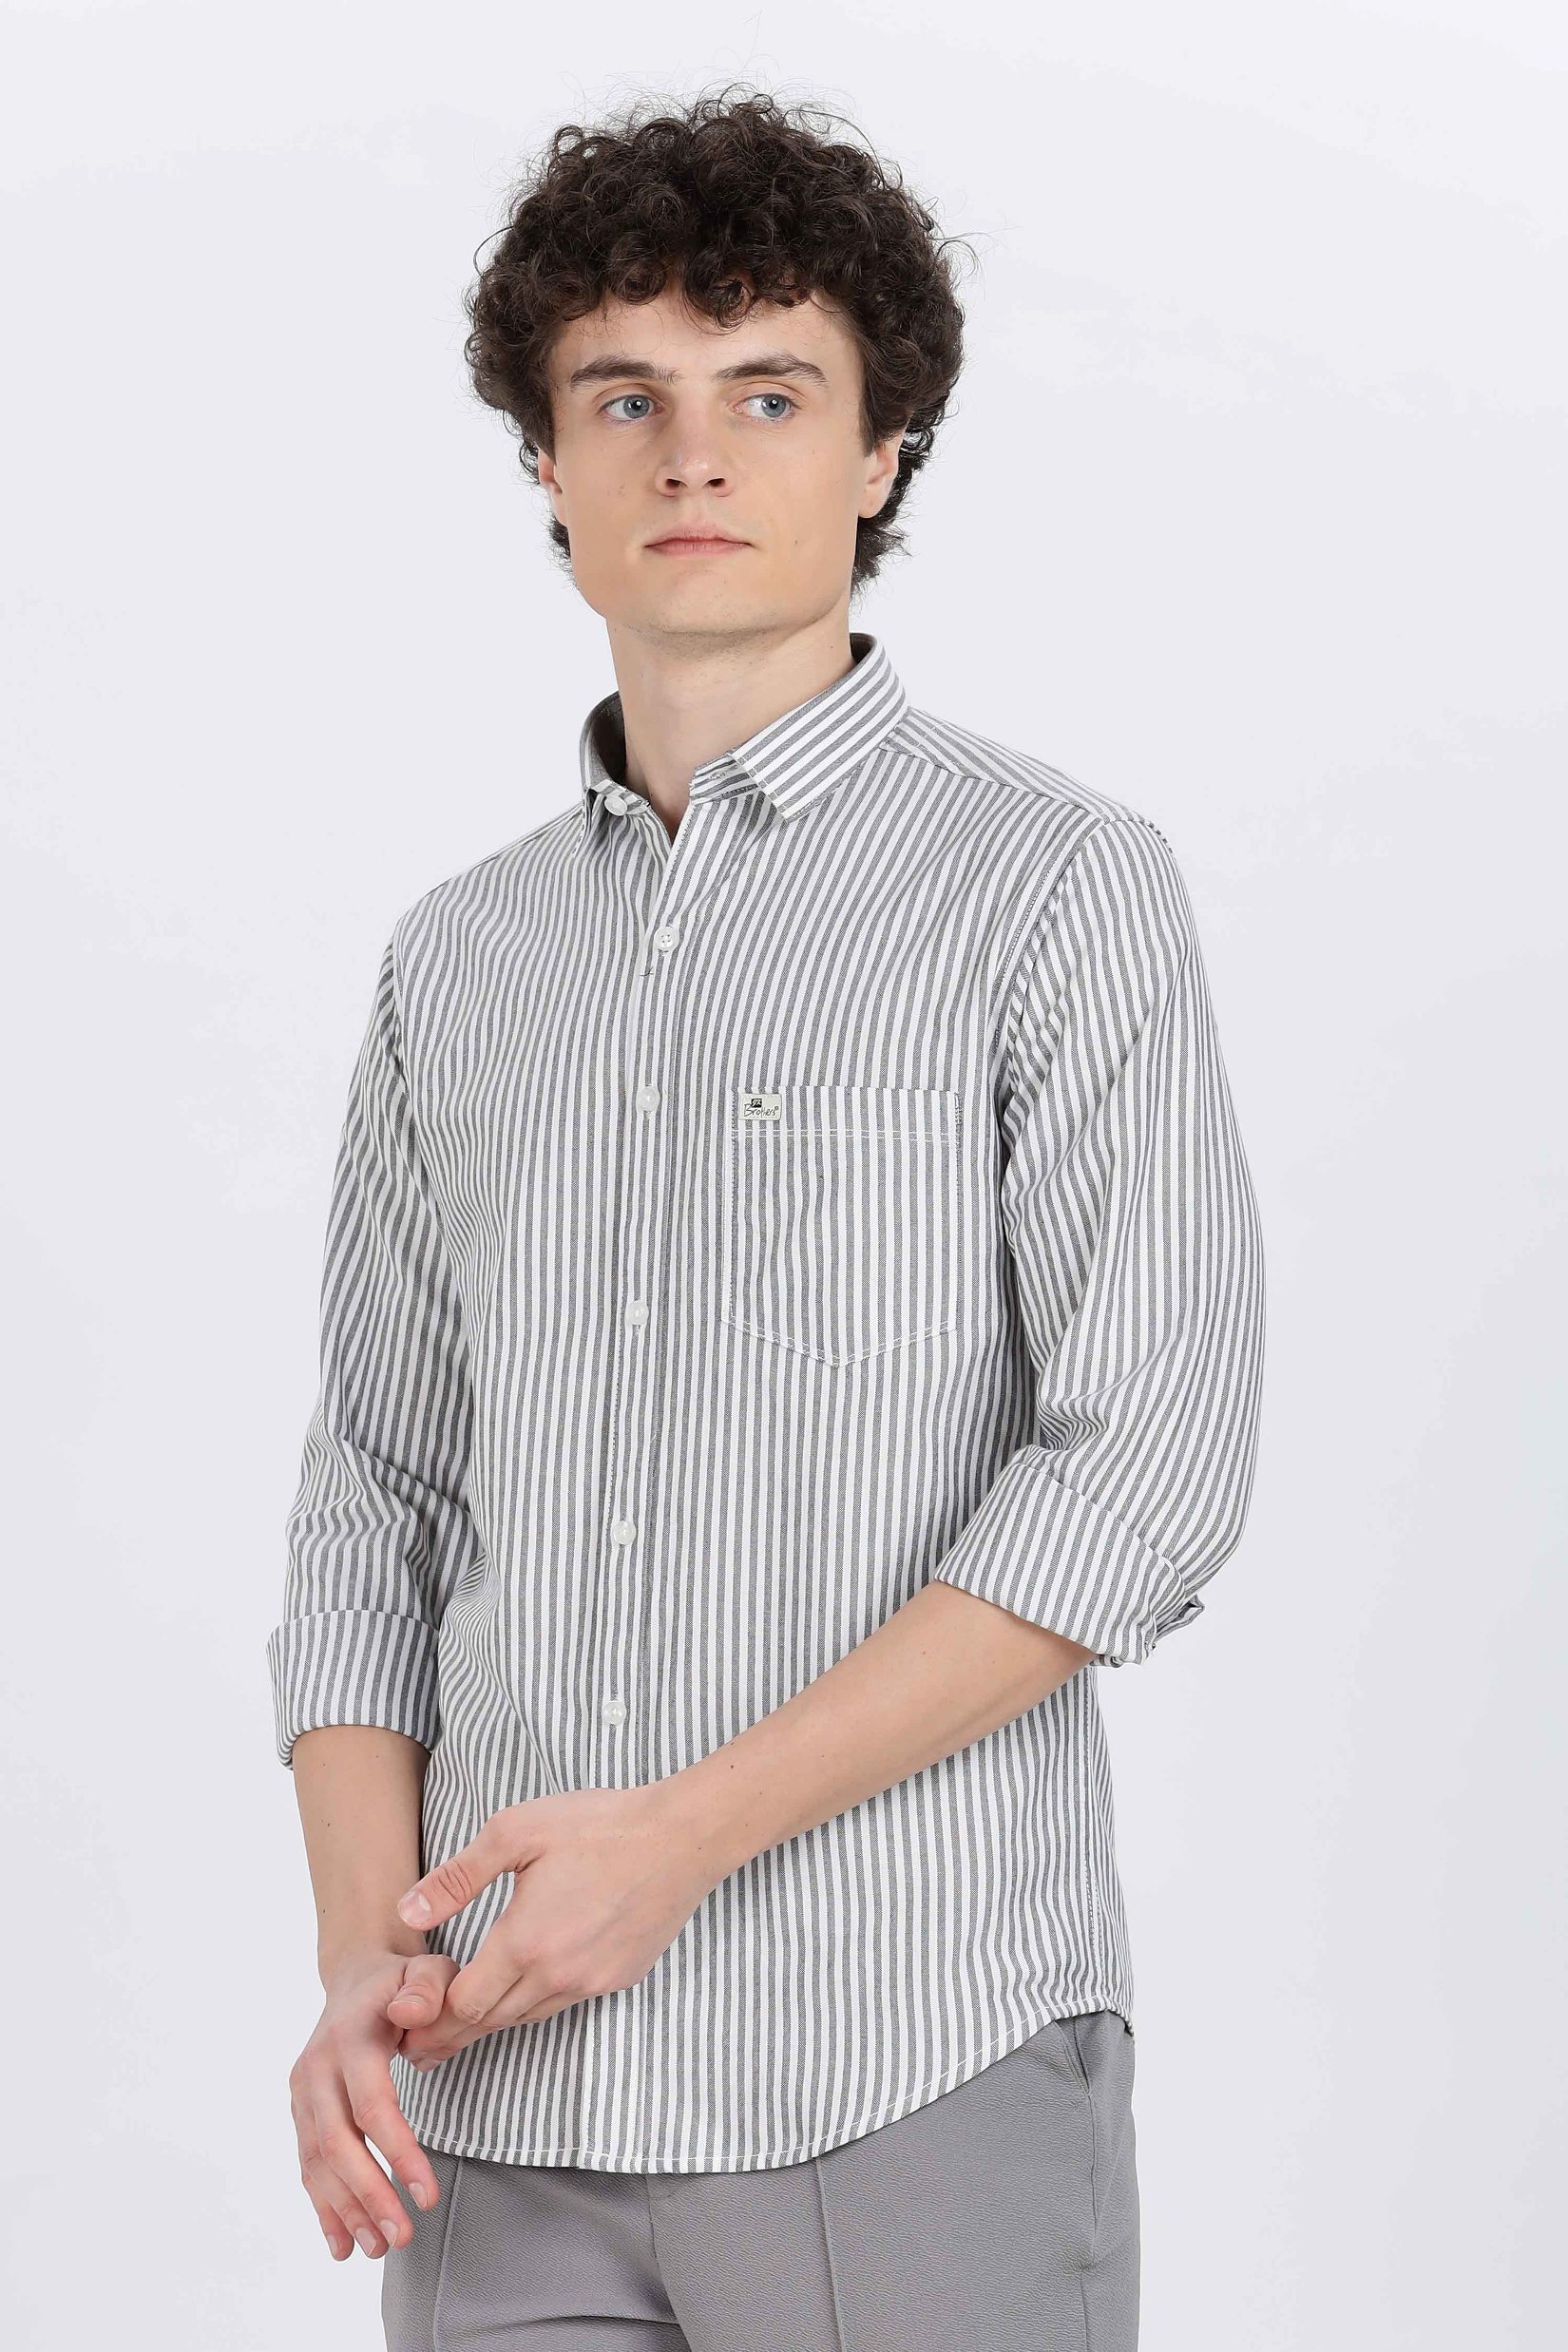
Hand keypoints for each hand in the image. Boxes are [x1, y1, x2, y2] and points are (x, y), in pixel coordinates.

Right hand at [290, 1942, 458, 2259]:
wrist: (356, 1977)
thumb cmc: (403, 1980)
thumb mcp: (429, 1969)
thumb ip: (430, 1987)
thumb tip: (411, 2014)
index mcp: (350, 2037)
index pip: (371, 2105)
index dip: (397, 2153)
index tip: (426, 2195)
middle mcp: (317, 2067)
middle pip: (337, 2143)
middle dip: (369, 2195)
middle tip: (402, 2238)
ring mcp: (303, 2091)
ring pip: (317, 2161)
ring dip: (345, 2210)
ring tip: (380, 2248)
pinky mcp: (301, 2110)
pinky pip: (307, 2164)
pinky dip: (323, 2207)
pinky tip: (342, 2244)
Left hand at [388, 1783, 715, 2067]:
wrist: (681, 1837)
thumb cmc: (598, 1826)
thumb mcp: (515, 1833)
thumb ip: (457, 1878)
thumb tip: (407, 1914)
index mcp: (524, 1942)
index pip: (465, 2005)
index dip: (433, 2017)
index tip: (409, 2023)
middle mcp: (557, 1975)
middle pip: (492, 2021)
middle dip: (453, 2032)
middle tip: (422, 2044)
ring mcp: (592, 1981)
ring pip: (529, 2017)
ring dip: (494, 2020)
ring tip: (463, 2022)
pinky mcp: (619, 1978)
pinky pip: (565, 2002)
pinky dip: (536, 2002)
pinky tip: (525, 1987)